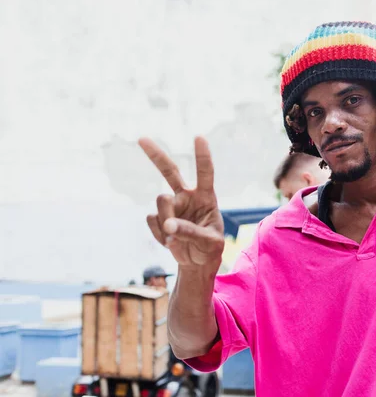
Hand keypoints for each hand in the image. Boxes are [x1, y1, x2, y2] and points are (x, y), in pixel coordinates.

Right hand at [139, 137, 224, 271]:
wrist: (197, 261)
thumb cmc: (210, 247)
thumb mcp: (209, 242)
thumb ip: (191, 232)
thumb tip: (168, 225)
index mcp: (206, 197)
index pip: (205, 173)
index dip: (202, 155)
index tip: (198, 137)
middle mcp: (187, 197)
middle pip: (170, 171)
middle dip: (156, 155)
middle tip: (141, 138)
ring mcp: (171, 207)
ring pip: (161, 202)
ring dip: (167, 218)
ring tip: (177, 237)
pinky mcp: (158, 218)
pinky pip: (152, 220)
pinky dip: (160, 235)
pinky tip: (170, 242)